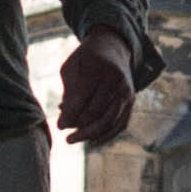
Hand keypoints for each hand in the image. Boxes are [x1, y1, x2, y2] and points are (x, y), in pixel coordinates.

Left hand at [58, 30, 137, 148]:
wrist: (113, 50)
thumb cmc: (87, 60)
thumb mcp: (72, 67)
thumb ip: (69, 91)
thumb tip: (66, 118)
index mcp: (100, 67)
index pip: (83, 97)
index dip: (70, 114)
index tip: (59, 126)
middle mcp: (117, 80)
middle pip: (96, 112)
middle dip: (78, 126)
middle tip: (64, 134)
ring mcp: (127, 92)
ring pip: (109, 121)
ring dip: (89, 134)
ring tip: (72, 139)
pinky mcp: (131, 102)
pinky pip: (120, 124)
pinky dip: (106, 136)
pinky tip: (91, 141)